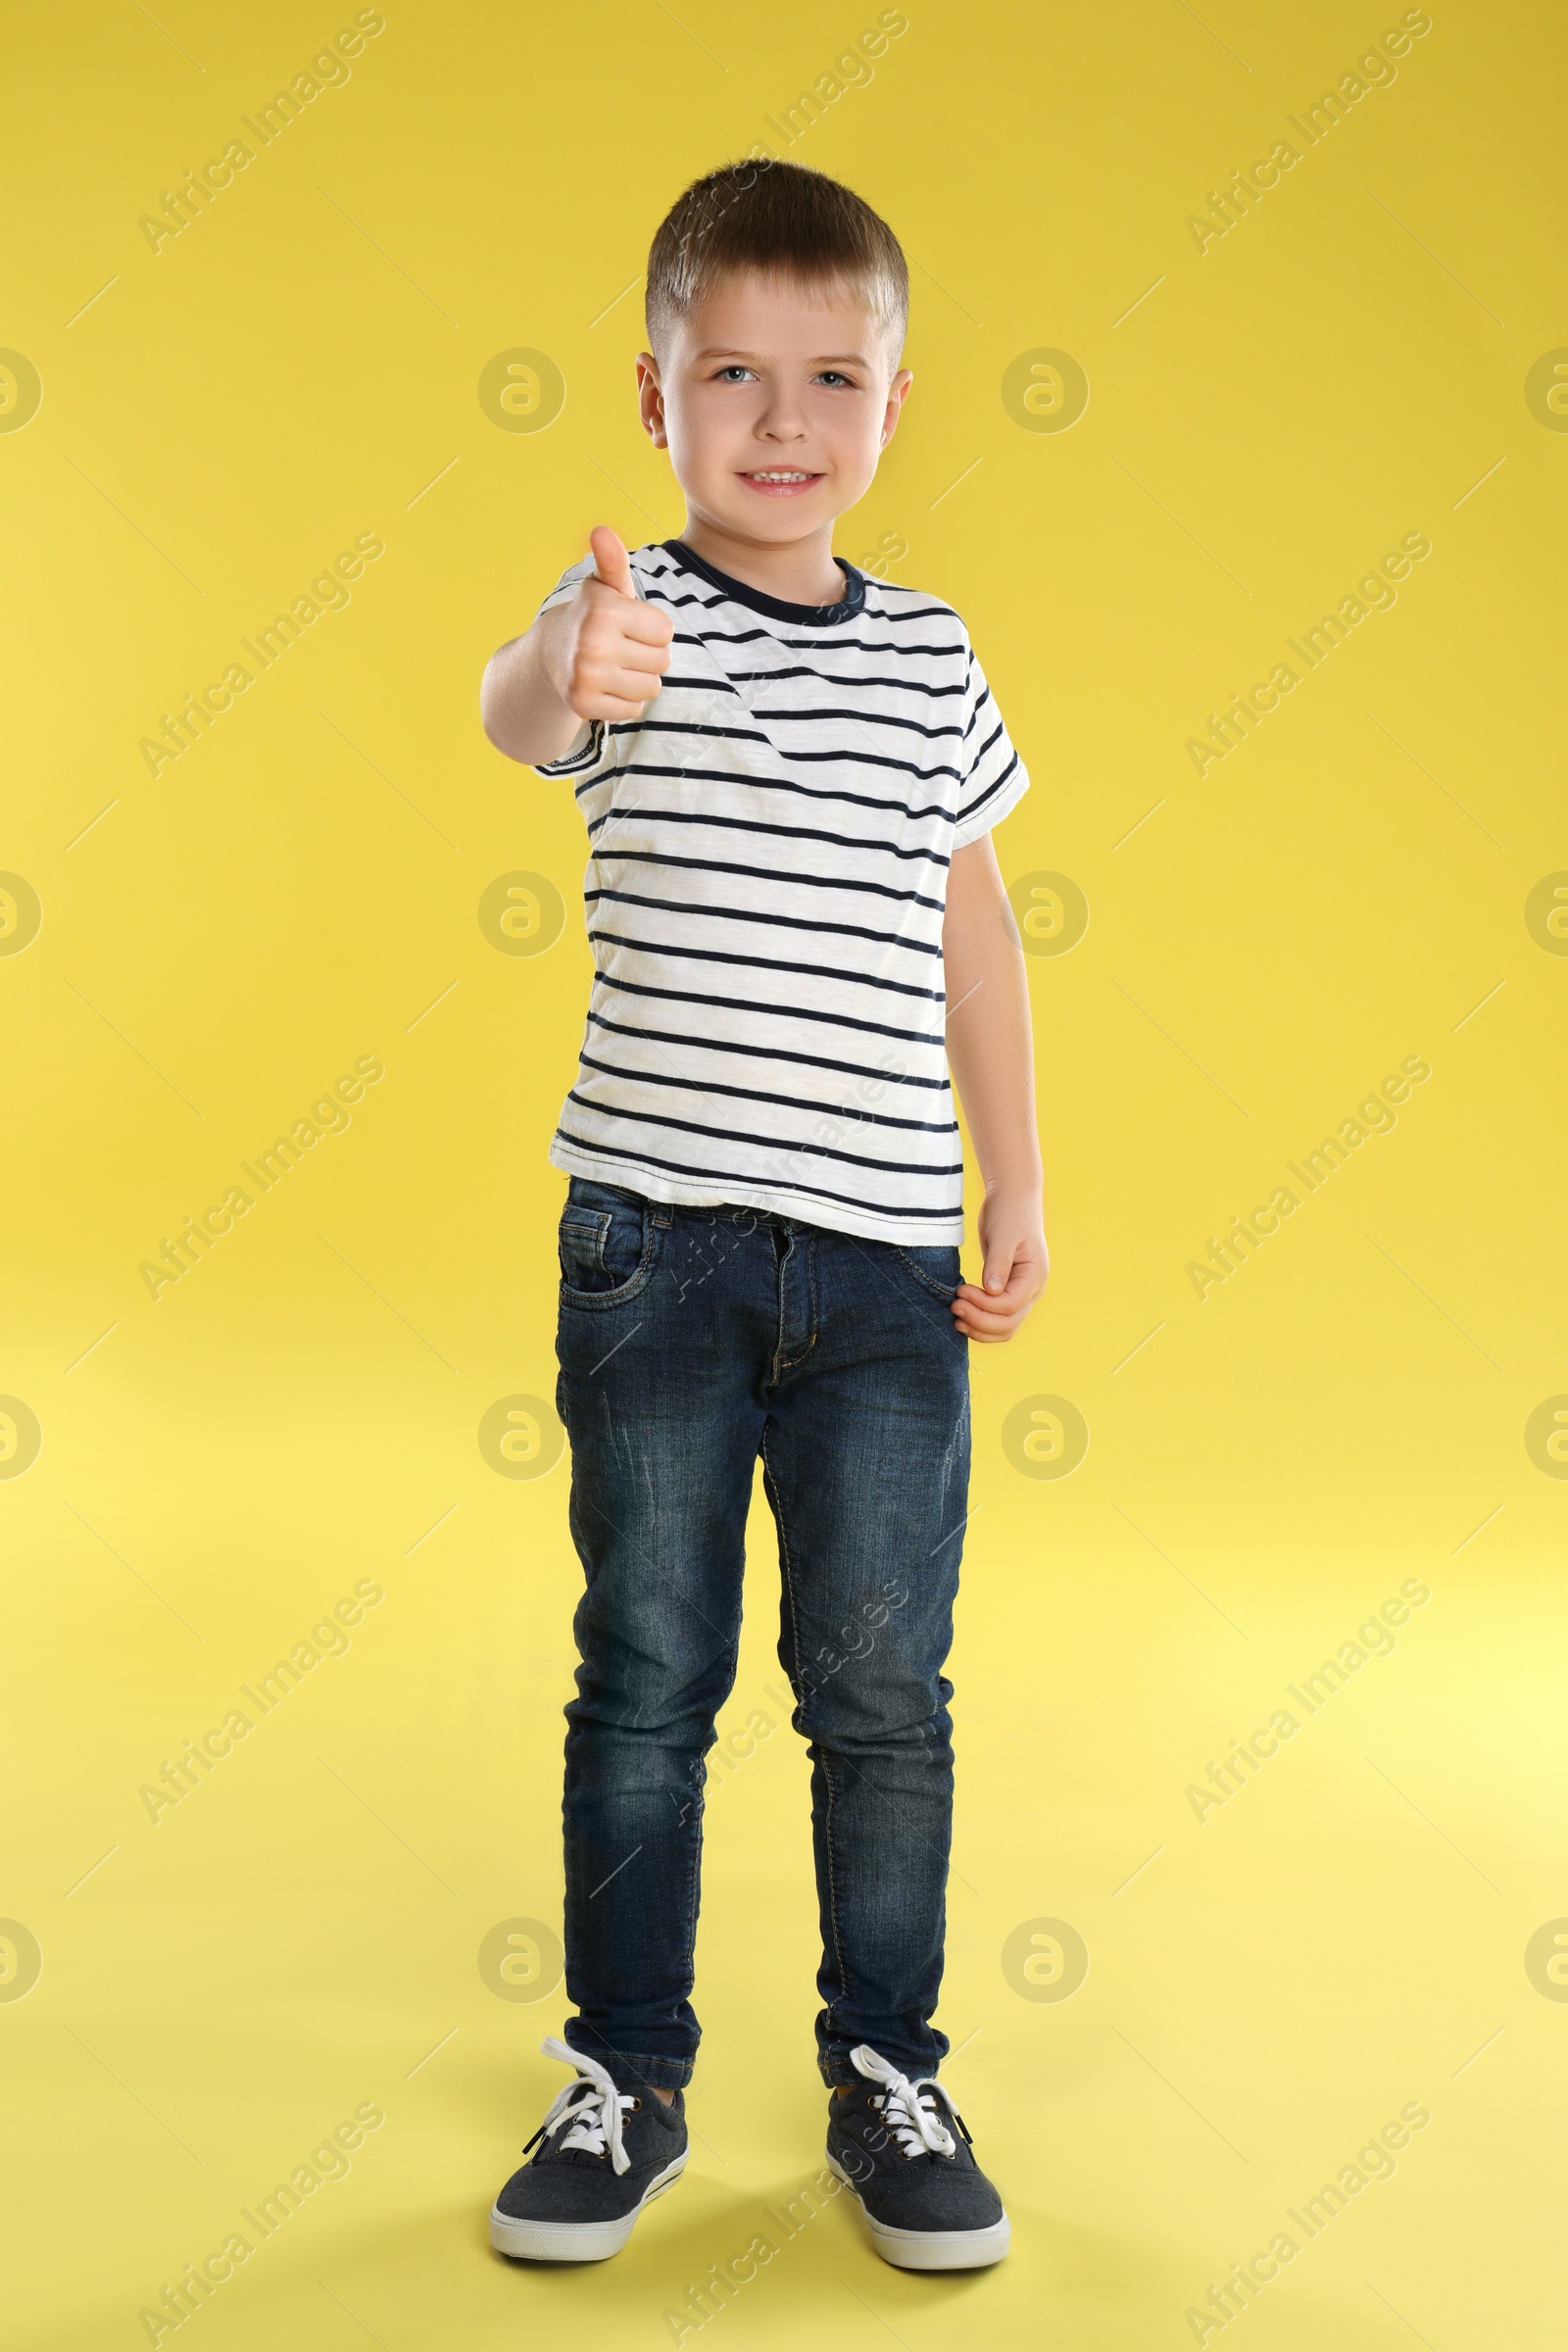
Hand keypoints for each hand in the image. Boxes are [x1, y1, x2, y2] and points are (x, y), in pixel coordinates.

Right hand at [549, 525, 674, 721]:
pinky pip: (633, 710)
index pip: (665, 631)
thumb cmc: (592, 617)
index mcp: (605, 611)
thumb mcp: (605, 587)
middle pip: (662, 661)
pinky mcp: (583, 704)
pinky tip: (607, 686)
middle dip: (648, 655)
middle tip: (622, 648)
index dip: (652, 629)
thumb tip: (601, 531)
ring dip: (639, 680)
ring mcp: (587, 676)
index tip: (629, 626)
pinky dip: (625, 701)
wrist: (550, 654)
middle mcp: (594, 643)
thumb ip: (613, 560)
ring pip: (651, 688)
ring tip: (616, 666)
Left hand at [950, 1191, 1048, 1342]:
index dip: (984, 1305)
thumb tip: (992, 1291)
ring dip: (980, 1328)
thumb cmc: (1009, 1213)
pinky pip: (997, 1320)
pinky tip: (962, 1317)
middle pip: (1009, 1323)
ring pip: (1004, 1328)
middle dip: (979, 1320)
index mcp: (1034, 1275)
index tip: (961, 1291)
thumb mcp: (1003, 1234)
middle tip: (954, 1307)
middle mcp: (1032, 1290)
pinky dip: (980, 1323)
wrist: (1012, 1201)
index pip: (1010, 1305)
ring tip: (955, 1317)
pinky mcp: (1007, 1293)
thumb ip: (998, 1263)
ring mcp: (1021, 1294)